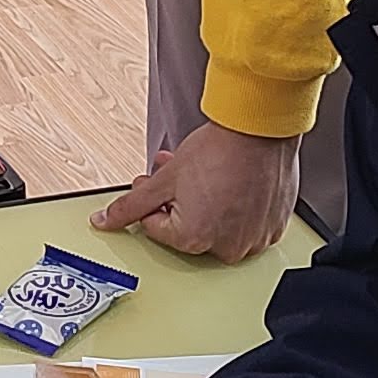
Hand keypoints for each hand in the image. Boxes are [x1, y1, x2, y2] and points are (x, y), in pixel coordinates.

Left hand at [95, 120, 300, 262]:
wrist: (260, 129)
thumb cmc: (219, 150)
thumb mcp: (164, 178)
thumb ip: (130, 206)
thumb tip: (104, 221)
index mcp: (194, 239)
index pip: (156, 227)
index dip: (152, 201)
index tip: (159, 182)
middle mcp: (226, 247)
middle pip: (188, 229)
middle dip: (178, 201)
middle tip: (180, 175)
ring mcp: (253, 239)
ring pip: (218, 226)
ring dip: (206, 205)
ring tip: (208, 175)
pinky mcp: (273, 227)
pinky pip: (247, 224)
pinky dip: (238, 207)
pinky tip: (234, 183)